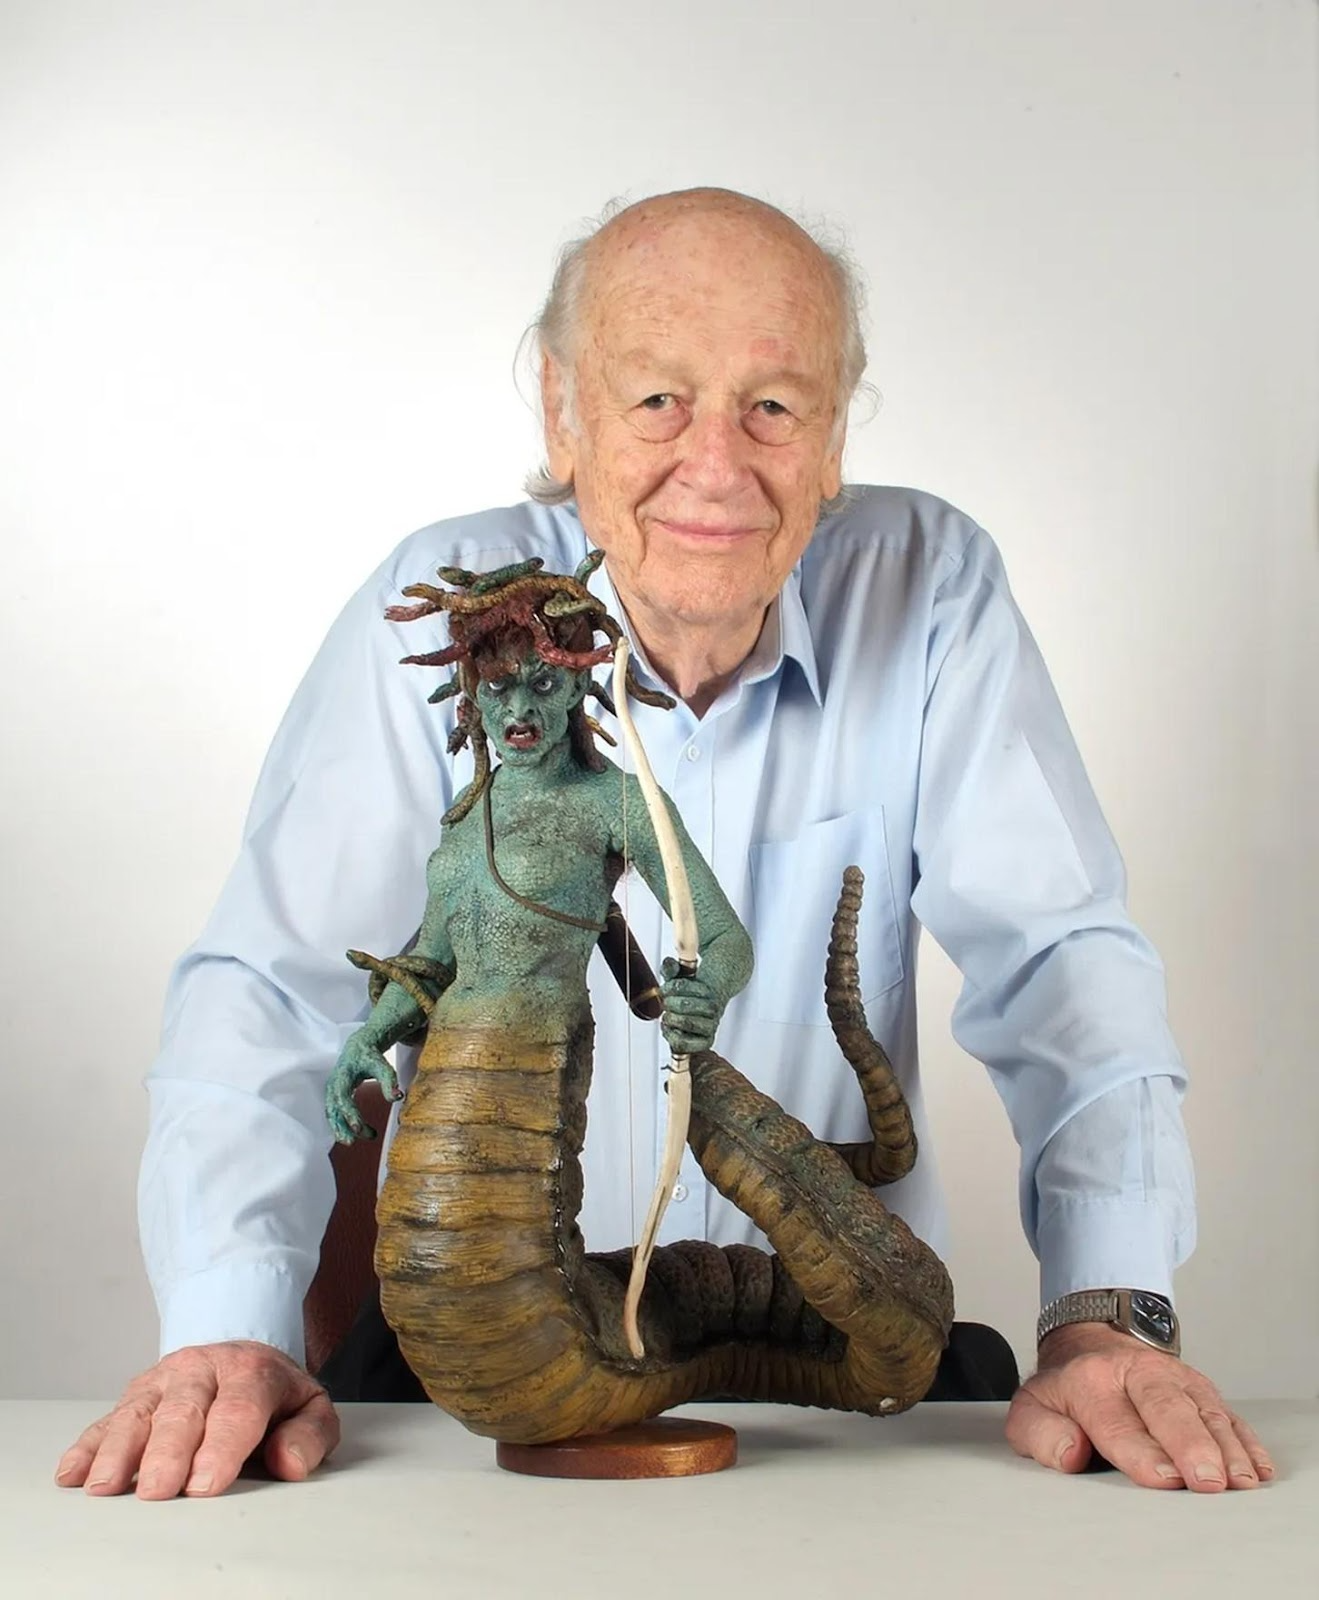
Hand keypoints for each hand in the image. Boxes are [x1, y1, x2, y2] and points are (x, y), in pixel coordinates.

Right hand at [55, 1341, 339, 1499]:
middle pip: (183, 1411)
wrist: (242, 1356)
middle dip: (169, 1452)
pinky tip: (74, 1471)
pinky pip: (107, 1419)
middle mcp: (203, 1370)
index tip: (207, 1484)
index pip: (238, 1409)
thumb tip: (289, 1462)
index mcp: (251, 1371)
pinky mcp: (135, 1395)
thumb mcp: (309, 1408)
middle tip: (159, 1491)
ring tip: (105, 1486)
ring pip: (138, 1413)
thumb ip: (308, 1435)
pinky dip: (88, 1445)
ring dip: (119, 1451)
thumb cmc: (273, 1396)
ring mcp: (164, 1381)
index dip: (222, 1447)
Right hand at [327, 1032, 401, 1141]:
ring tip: (352, 1141)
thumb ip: (389, 1081)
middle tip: (351, 1141)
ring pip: (332, 1113)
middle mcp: (333, 1084)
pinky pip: (335, 1113)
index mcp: (343, 1075)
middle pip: (333, 1108)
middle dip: (340, 1125)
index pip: (342, 1096)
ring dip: (339, 1128)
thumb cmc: (370, 1056)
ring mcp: (332, 1091)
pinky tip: (354, 1134)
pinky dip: (341, 1124)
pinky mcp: (334, 1096)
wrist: (359, 1047)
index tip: (358, 1128)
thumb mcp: (382, 1066)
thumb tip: (398, 1097)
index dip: (349, 1113)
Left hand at [659, 956, 721, 1054]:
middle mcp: (713, 1008)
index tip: (665, 989)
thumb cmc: (692, 992)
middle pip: (684, 1004)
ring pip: (686, 1023)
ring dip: (671, 1019)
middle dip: (669, 1003)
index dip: (668, 987)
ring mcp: (711, 1025)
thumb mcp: (681, 975)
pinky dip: (672, 1036)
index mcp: (707, 990)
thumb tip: (670, 965)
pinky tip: (670, 1028)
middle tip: (667, 1003)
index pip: (681, 986)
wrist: (709, 1006)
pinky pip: (685, 1043)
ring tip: (668, 1016)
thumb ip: (672, 968)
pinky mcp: (706, 1041)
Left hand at [1005, 1322, 1273, 1490]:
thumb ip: (1041, 1434)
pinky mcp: (1201, 1389)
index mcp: (1091, 1381)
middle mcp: (1138, 1374)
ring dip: (1225, 1447)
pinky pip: (1228, 1413)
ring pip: (1204, 1411)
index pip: (1117, 1421)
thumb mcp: (1031, 1408)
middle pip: (1167, 1409)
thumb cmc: (1067, 1391)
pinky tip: (1256, 1467)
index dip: (1141, 1452)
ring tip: (1239, 1480)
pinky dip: (1245, 1440)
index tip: (1163, 1479)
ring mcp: (1175, 1379)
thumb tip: (1071, 1453)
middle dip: (1190, 1445)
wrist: (1094, 1341)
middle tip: (1207, 1480)